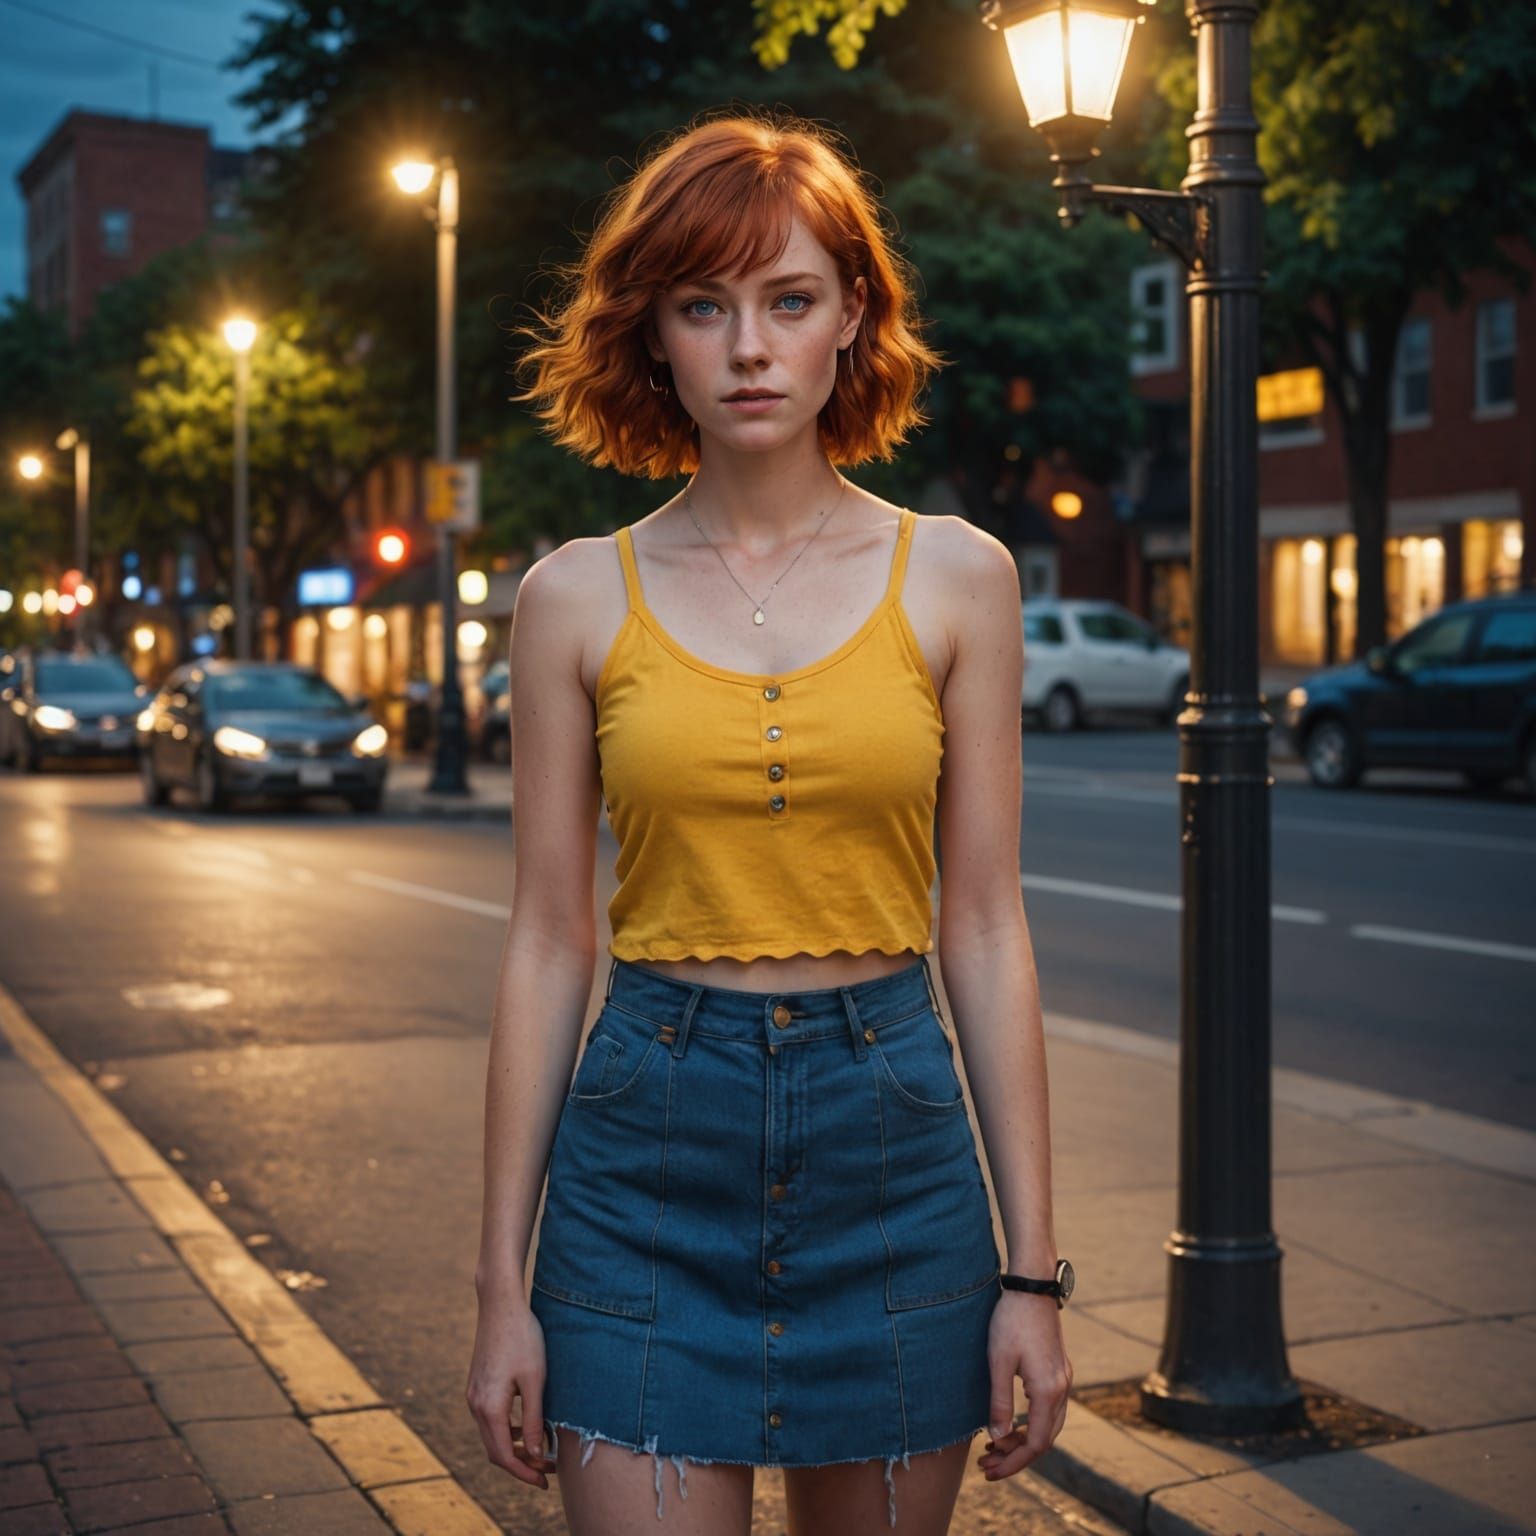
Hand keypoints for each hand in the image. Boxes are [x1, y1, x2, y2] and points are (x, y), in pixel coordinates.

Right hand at [465, 1295, 558, 1488]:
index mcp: (489, 1407)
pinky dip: (508, 1430)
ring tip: (542, 1452)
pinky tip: (528, 1427)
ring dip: (515, 1448)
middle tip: (548, 1470)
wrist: (500, 1304)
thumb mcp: (535, 1380)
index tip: (546, 1481)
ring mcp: (474, 1394)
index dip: (525, 1472)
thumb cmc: (523, 1337)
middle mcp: (475, 1405)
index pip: (504, 1456)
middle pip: (495, 1450)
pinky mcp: (478, 1385)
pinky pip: (490, 1419)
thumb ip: (535, 1419)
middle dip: (521, 1464)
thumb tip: (538, 1453)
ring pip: (492, 1435)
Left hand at [977, 1290, 1072, 1480]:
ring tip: (994, 1447)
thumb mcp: (998, 1361)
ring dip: (1022, 1440)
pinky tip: (1010, 1422)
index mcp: (1048, 1391)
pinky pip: (1049, 1410)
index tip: (990, 1471)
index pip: (1035, 1443)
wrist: (1032, 1286)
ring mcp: (1063, 1378)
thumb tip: (997, 1438)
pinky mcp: (1058, 1369)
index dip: (1013, 1462)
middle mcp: (1062, 1388)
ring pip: (1048, 1425)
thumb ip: (999, 1402)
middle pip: (1044, 1439)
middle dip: (1016, 1456)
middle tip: (987, 1464)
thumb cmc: (1011, 1320)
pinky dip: (1030, 1422)